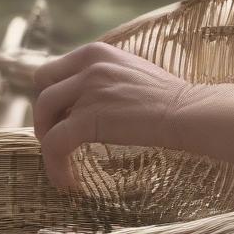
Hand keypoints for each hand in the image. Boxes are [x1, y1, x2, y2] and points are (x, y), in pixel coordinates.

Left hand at [31, 42, 198, 189]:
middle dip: (45, 113)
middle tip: (57, 136)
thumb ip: (105, 77)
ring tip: (60, 161)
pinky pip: (55, 144)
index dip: (52, 95)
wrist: (190, 113)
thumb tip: (87, 100)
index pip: (53, 70)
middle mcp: (89, 65)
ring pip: (42, 114)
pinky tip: (66, 182)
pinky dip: (55, 165)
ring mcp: (88, 90)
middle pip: (42, 87)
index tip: (61, 117)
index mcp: (96, 52)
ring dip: (46, 139)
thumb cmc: (171, 99)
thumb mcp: (131, 73)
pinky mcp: (88, 118)